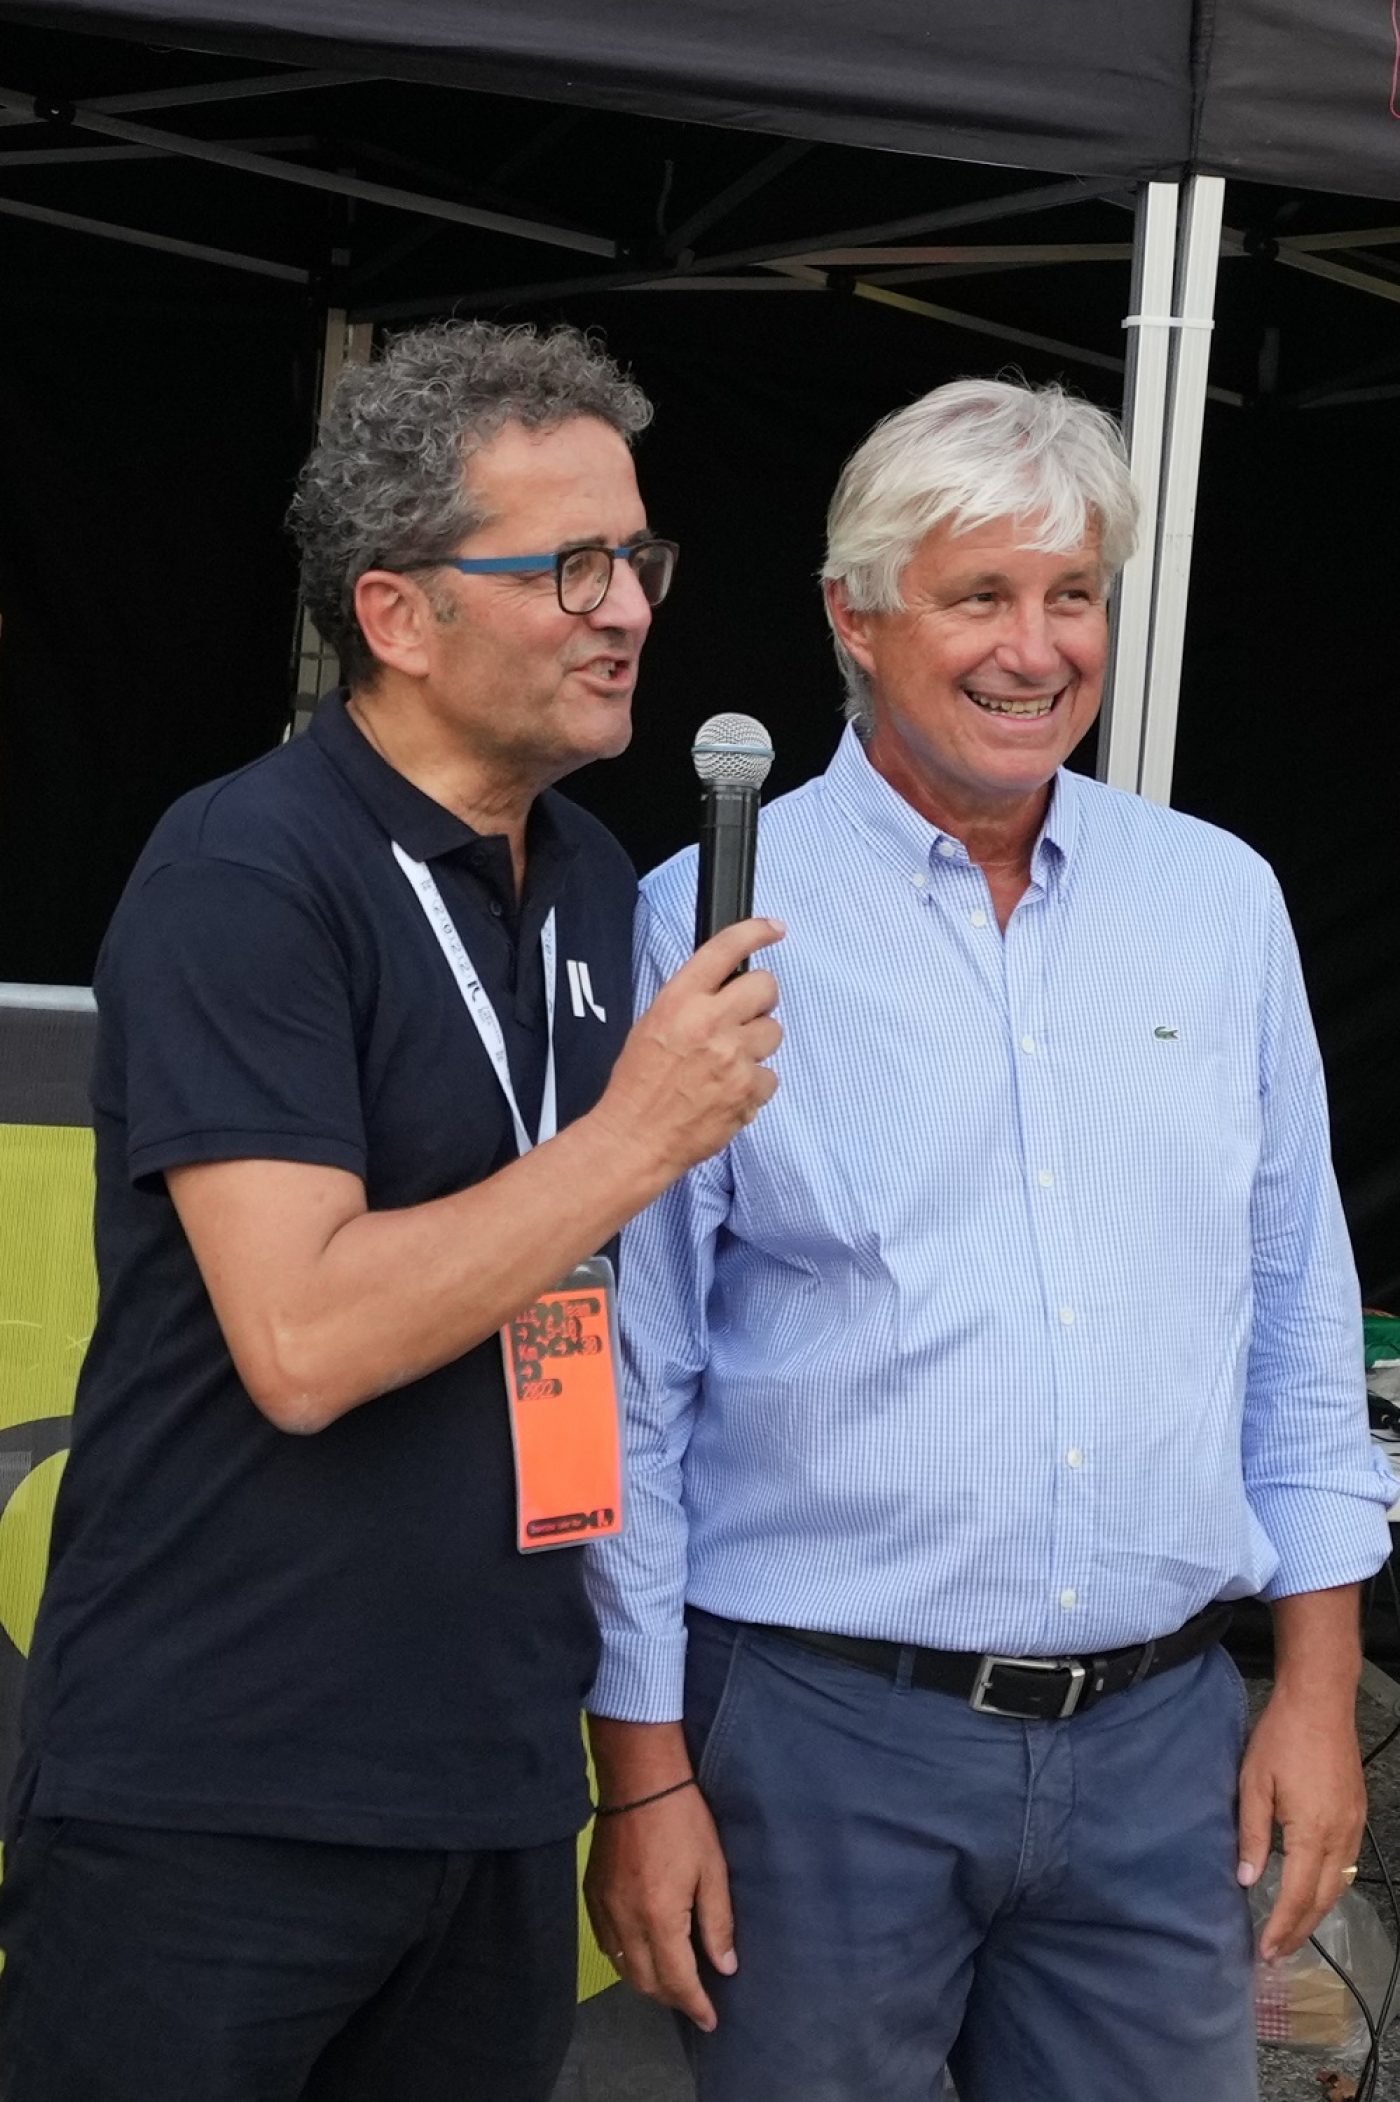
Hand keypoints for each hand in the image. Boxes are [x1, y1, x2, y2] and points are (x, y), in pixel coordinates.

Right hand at [585, 1784, 736, 2031]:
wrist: (639, 1780)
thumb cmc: (683, 1820)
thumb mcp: (713, 1868)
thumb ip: (718, 1922)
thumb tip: (725, 1966)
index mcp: (659, 1917)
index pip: (677, 1980)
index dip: (695, 2005)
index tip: (710, 2021)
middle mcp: (625, 1920)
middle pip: (646, 1982)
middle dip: (672, 1998)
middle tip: (694, 1999)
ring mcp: (603, 1908)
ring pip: (622, 1967)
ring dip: (647, 1981)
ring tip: (671, 1980)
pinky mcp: (591, 1894)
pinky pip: (606, 1943)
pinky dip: (624, 1958)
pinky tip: (641, 1952)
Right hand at [595, 918, 783, 1181]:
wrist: (636, 1137)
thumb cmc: (638, 1085)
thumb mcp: (652, 1025)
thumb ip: (690, 1003)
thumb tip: (725, 991)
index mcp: (680, 1000)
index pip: (726, 950)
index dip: (755, 932)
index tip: (773, 928)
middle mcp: (710, 1022)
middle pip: (765, 987)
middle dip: (760, 999)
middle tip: (744, 1017)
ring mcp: (734, 1057)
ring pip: (774, 1032)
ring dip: (757, 1044)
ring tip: (728, 1063)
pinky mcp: (749, 1089)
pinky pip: (771, 1075)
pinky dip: (755, 1084)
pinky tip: (728, 1092)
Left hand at [1238, 1686, 1366, 1959]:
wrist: (1321, 1702)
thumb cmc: (1281, 1738)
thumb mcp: (1254, 1783)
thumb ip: (1252, 1834)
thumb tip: (1245, 1879)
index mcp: (1313, 1832)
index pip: (1296, 1894)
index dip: (1281, 1927)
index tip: (1265, 1951)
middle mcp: (1340, 1836)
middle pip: (1322, 1899)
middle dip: (1300, 1930)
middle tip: (1277, 1953)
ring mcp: (1354, 1826)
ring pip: (1339, 1885)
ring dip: (1316, 1912)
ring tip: (1292, 1931)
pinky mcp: (1357, 1814)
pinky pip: (1347, 1864)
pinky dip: (1330, 1887)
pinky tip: (1313, 1891)